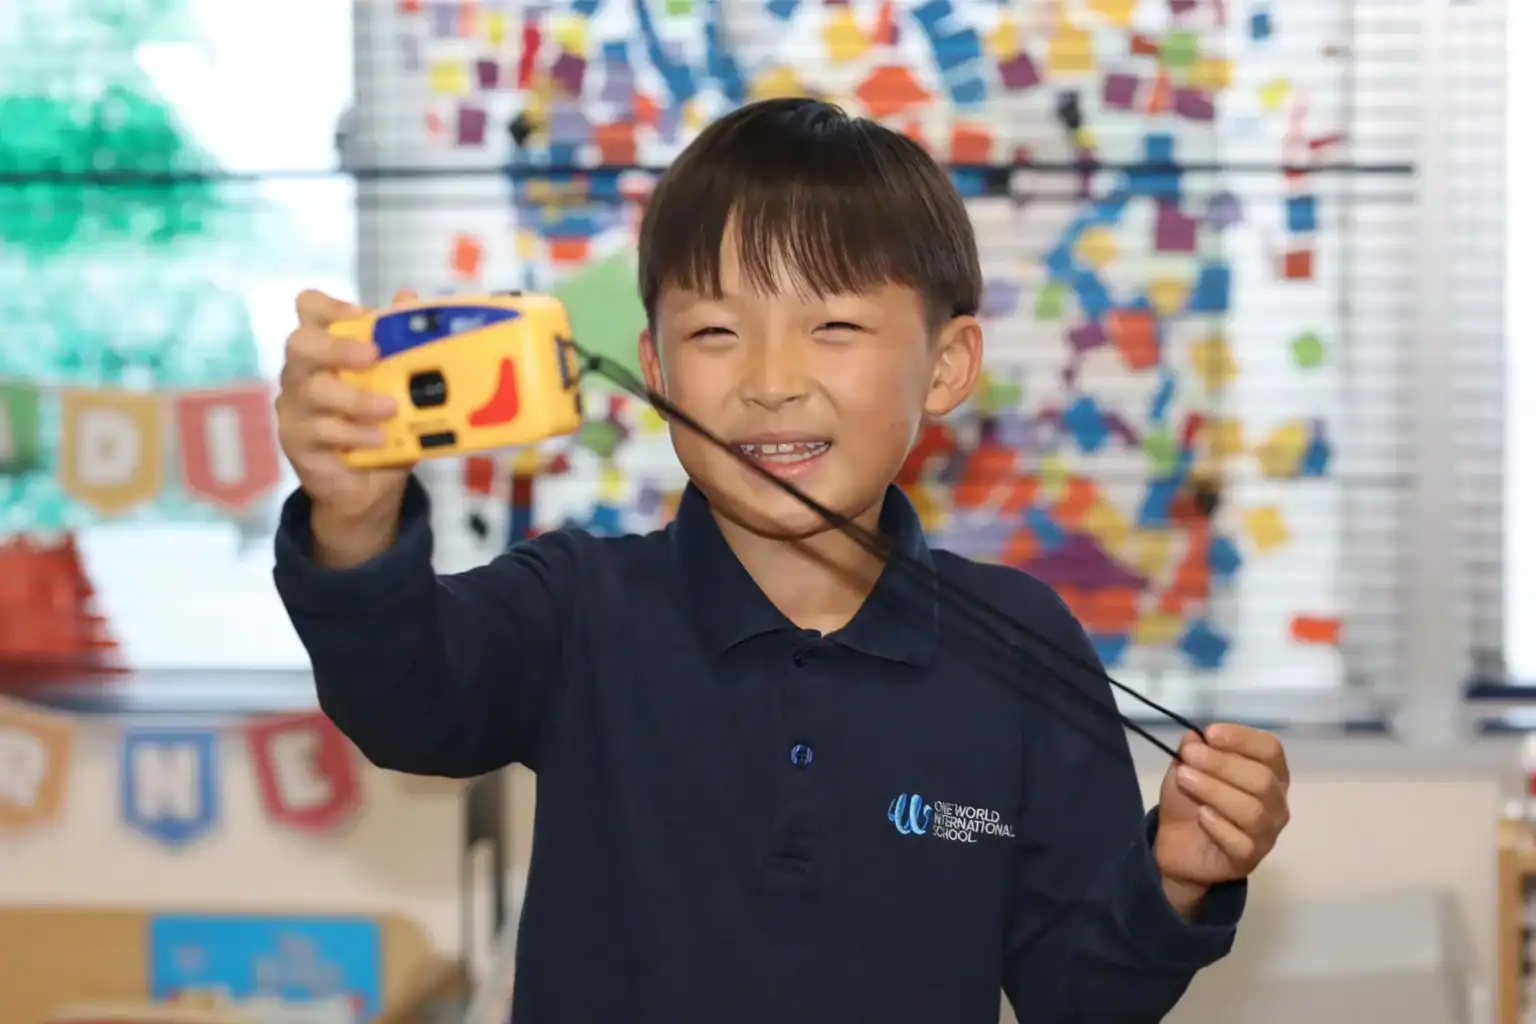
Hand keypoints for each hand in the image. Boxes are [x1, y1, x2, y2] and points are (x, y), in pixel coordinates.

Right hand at [275, 289, 414, 562]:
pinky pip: (318, 431)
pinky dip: (352, 433)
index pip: (308, 309)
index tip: (362, 316)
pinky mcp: (296, 441)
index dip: (330, 306)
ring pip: (311, 390)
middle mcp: (302, 372)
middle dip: (337, 346)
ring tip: (391, 408)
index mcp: (326, 348)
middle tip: (373, 356)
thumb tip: (409, 299)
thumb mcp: (403, 388)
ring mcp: (294, 407)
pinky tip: (377, 438)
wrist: (371, 486)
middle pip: (300, 344)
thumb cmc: (385, 425)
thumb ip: (405, 345)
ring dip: (355, 398)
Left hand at [1153, 724, 1289, 913]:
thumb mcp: (1186, 768)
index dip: (1243, 738)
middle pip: (1262, 779)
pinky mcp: (1250, 859)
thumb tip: (1194, 736)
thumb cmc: (1192, 800)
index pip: (1271, 750)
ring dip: (1214, 790)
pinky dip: (1219, 826)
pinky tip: (1202, 815)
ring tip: (1185, 780)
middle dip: (1221, 764)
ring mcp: (1267, 833)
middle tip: (1189, 756)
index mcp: (1269, 772)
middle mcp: (1276, 802)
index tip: (1210, 734)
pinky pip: (1242, 842)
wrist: (1177, 844)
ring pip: (1253, 811)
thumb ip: (1193, 750)